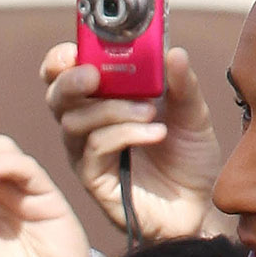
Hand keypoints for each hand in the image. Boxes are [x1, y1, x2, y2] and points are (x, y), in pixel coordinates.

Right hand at [42, 41, 222, 240]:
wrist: (199, 206)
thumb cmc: (188, 158)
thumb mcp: (192, 113)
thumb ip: (181, 83)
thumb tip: (173, 51)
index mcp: (104, 100)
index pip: (66, 74)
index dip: (61, 60)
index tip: (75, 50)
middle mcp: (89, 126)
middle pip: (56, 96)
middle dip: (71, 81)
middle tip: (96, 76)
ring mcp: (88, 154)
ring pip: (74, 122)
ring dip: (111, 110)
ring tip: (150, 112)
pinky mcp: (95, 180)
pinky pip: (95, 149)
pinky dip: (124, 134)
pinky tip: (155, 132)